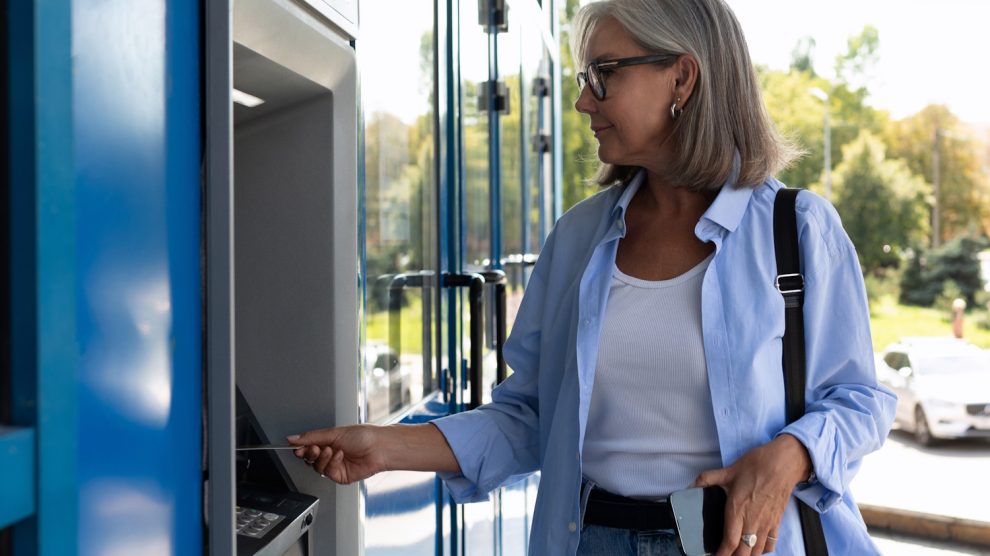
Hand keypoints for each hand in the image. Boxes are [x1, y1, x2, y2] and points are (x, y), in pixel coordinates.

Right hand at [287, 425, 385, 483]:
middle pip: (310, 458)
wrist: (379, 447)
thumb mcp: (334, 433)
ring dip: (322, 458)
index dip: (301, 448)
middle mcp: (331, 454)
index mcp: (328, 441)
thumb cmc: (364, 436)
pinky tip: (340, 456)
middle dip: (310, 453)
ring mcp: (335, 465)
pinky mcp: (340, 476)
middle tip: (314, 448)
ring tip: (331, 450)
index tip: (297, 447)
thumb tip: (293, 438)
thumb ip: (311, 437)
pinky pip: (328, 472)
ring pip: (317, 467)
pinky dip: (332, 463)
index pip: (308, 446)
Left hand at [692, 434, 811, 554]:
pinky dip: (762, 550)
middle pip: (743, 552)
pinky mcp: (777, 521)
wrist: (784, 463)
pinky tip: (755, 547)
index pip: (730, 541)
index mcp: (737, 510)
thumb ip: (708, 479)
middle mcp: (752, 521)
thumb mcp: (729, 470)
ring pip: (757, 551)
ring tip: (738, 553)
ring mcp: (766, 523)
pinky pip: (770, 543)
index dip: (722, 553)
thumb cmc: (757, 465)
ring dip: (747, 555)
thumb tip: (692, 485)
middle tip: (725, 554)